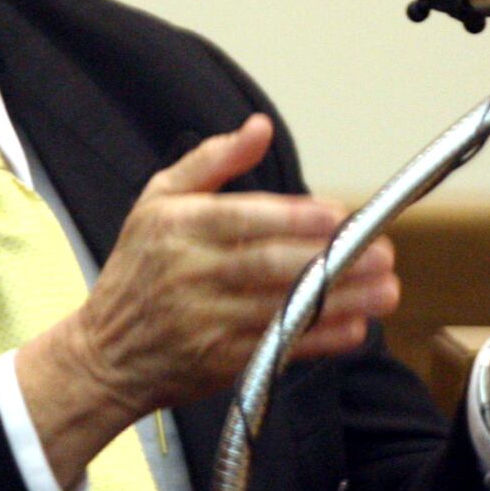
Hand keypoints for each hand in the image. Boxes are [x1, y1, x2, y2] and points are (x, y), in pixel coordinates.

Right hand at [17, 113, 398, 484]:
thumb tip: (259, 126)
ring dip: (339, 301)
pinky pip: (277, 349)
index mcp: (176, 227)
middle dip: (330, 261)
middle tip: (382, 254)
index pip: (243, 219)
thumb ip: (212, 161)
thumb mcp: (158, 199)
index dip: (294, 218)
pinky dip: (319, 341)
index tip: (338, 216)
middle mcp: (189, 274)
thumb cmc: (138, 268)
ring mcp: (204, 322)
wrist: (104, 352)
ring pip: (281, 309)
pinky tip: (355, 328)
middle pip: (269, 265)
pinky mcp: (219, 363)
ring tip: (385, 290)